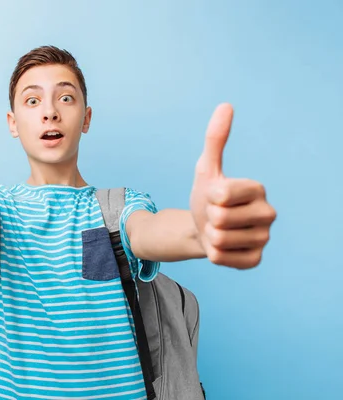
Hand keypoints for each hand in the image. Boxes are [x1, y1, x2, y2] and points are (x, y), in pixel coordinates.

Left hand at [190, 104, 276, 268]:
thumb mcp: (206, 168)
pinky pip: (223, 258)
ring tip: (217, 230)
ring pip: (220, 239)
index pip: (223, 194)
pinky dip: (213, 253)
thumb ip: (215, 139)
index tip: (214, 196)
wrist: (200, 227)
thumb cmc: (206, 196)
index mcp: (259, 189)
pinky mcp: (254, 260)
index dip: (209, 196)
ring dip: (210, 235)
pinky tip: (221, 246)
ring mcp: (264, 239)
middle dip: (208, 217)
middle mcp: (268, 214)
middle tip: (214, 216)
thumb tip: (225, 105)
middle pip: (220, 218)